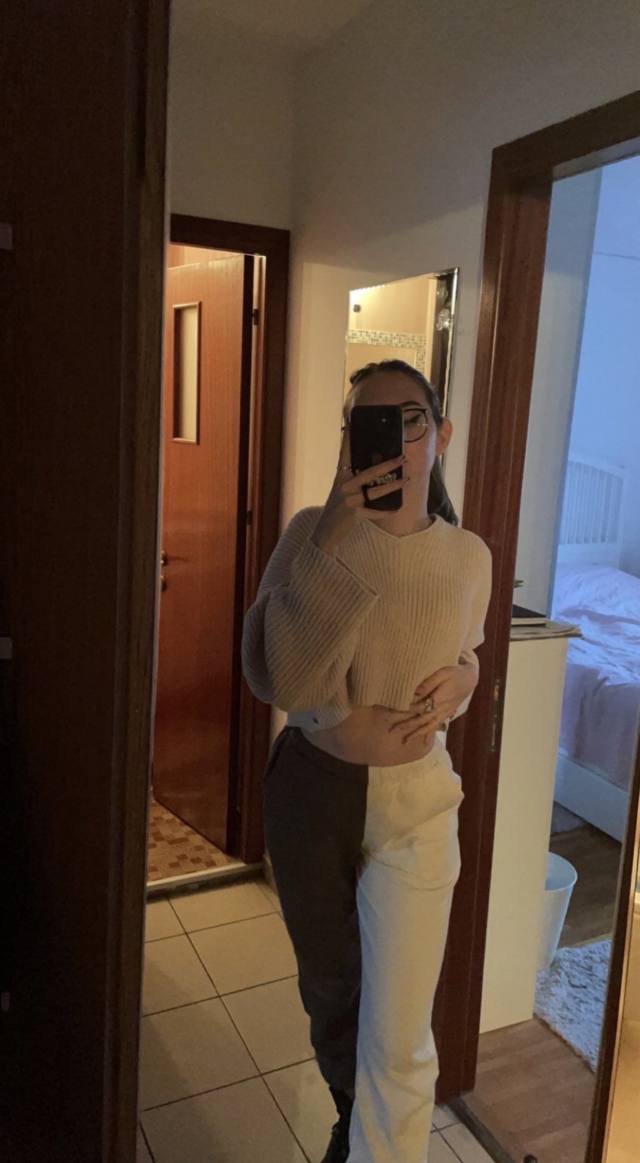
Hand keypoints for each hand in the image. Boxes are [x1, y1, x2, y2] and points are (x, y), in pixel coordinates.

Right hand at [311, 428, 408, 555]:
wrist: (325, 533)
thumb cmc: (337, 509)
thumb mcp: (341, 489)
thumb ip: (351, 475)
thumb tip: (368, 461)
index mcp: (340, 477)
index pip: (345, 454)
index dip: (350, 439)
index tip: (355, 424)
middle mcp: (343, 486)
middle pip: (368, 472)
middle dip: (387, 464)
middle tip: (402, 456)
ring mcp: (348, 501)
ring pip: (375, 491)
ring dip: (394, 485)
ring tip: (407, 479)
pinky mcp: (354, 515)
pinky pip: (375, 511)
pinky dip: (387, 510)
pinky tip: (399, 507)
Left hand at [388, 661, 478, 744]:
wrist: (470, 679)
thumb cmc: (455, 673)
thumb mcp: (443, 673)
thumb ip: (429, 683)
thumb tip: (415, 692)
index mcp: (439, 698)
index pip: (419, 707)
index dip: (406, 711)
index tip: (392, 712)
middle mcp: (441, 709)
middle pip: (421, 719)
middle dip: (406, 725)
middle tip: (392, 730)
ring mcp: (444, 713)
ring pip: (428, 726)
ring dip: (416, 735)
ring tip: (405, 742)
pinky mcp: (446, 714)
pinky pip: (436, 727)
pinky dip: (429, 735)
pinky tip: (424, 743)